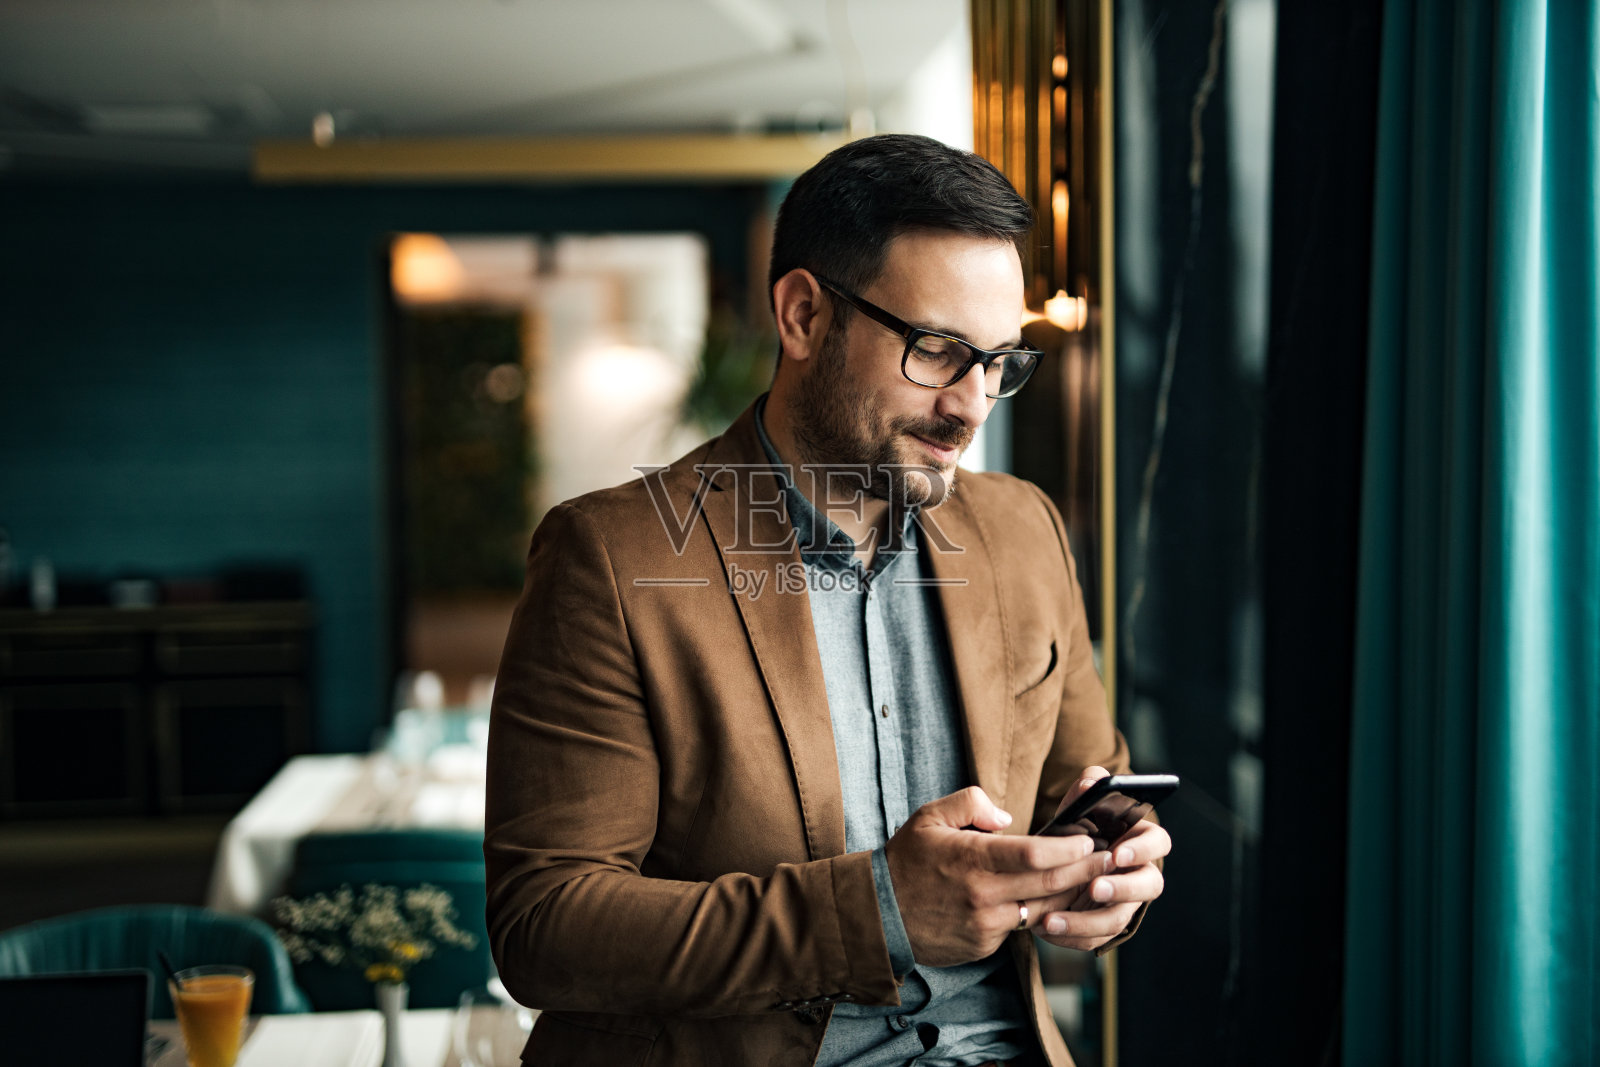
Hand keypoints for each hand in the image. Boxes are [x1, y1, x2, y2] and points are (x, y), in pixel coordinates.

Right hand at [884, 786, 1103, 967]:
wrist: (878, 915)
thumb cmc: (906, 860)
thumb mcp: (929, 816)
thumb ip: (970, 803)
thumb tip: (1007, 818)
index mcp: (971, 859)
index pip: (1034, 854)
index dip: (1067, 848)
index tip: (1088, 838)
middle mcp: (982, 896)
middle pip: (1048, 885)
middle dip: (1085, 871)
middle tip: (1110, 859)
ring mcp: (984, 925)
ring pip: (1041, 910)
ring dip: (1071, 897)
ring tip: (1095, 881)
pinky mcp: (983, 945)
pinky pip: (1019, 927)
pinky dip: (1038, 914)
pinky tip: (1055, 902)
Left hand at [1033, 767, 1170, 952]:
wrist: (1049, 866)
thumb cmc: (1071, 832)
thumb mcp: (1075, 810)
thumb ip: (1085, 792)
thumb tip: (1092, 782)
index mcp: (1138, 841)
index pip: (1158, 843)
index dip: (1143, 849)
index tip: (1117, 853)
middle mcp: (1138, 874)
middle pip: (1149, 885)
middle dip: (1123, 889)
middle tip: (1095, 889)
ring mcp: (1124, 904)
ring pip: (1119, 919)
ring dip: (1088, 921)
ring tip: (1052, 919)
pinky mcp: (1105, 927)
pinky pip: (1096, 938)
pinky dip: (1072, 935)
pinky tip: (1046, 929)